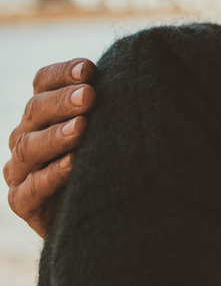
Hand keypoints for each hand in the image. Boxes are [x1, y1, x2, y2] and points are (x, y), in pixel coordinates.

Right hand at [4, 58, 96, 237]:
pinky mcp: (22, 201)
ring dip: (56, 136)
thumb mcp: (111, 129)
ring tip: (82, 127)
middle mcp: (26, 135)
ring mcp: (20, 169)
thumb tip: (135, 72)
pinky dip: (51, 175)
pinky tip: (73, 164)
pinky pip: (31, 187)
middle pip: (35, 110)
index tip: (90, 69)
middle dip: (62, 101)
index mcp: (44, 112)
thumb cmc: (110, 161)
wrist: (102, 216)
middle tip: (89, 96)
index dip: (62, 73)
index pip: (42, 82)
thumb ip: (111, 103)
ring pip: (29, 146)